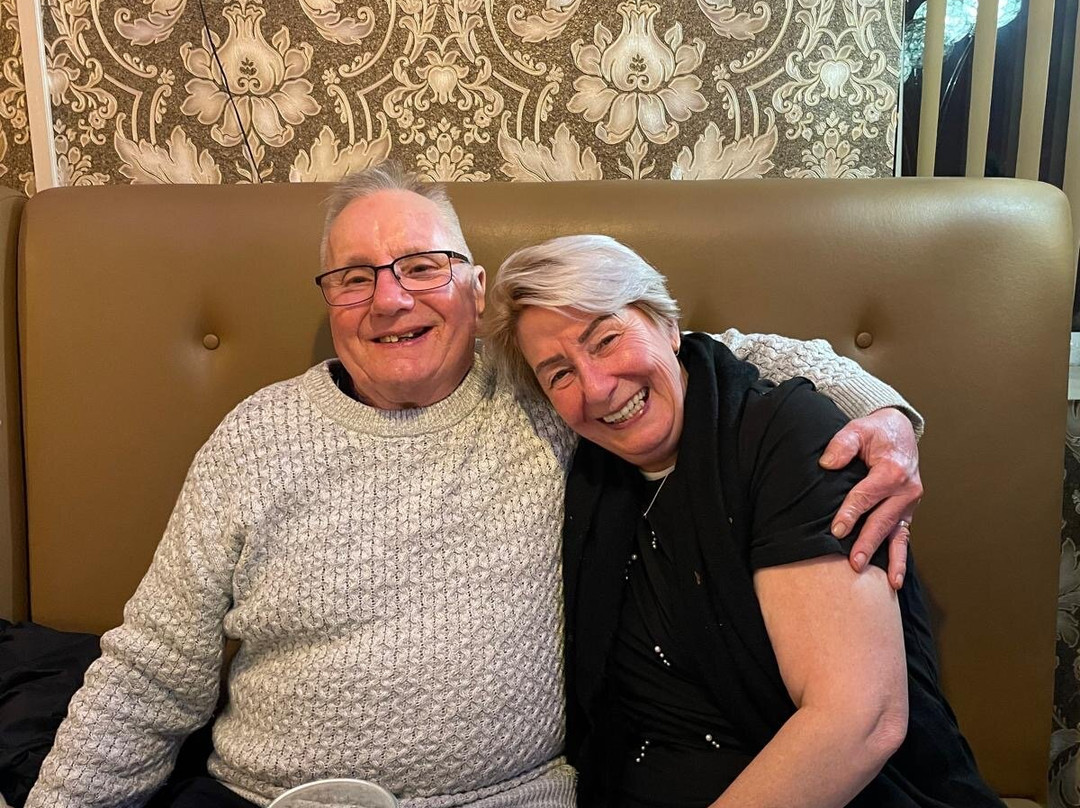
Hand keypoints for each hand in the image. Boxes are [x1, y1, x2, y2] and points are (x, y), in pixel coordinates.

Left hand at [819, 408, 921, 588]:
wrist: (898, 431)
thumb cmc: (875, 433)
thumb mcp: (857, 429)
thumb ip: (842, 444)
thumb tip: (827, 463)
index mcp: (893, 470)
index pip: (867, 495)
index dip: (851, 513)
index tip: (836, 530)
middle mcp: (906, 490)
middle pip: (882, 520)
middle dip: (867, 543)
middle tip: (854, 563)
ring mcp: (908, 504)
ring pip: (896, 535)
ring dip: (888, 558)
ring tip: (883, 582)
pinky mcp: (906, 513)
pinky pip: (903, 538)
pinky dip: (900, 559)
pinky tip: (895, 580)